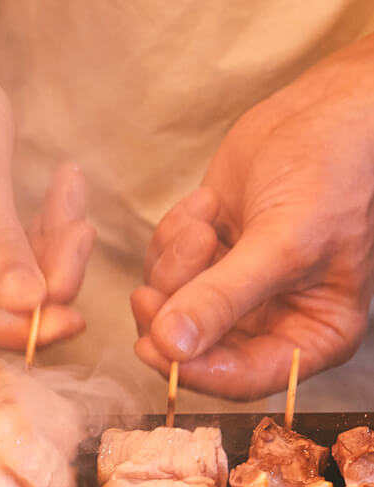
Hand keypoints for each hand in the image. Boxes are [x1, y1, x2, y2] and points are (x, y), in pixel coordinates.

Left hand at [132, 35, 373, 399]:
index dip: (194, 370)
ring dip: (175, 265)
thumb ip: (225, 298)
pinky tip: (207, 204)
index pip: (243, 378)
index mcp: (311, 334)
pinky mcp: (209, 251)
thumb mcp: (283, 242)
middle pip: (196, 345)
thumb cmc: (335, 174)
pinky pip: (165, 265)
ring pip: (172, 303)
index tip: (153, 348)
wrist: (327, 108)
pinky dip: (174, 237)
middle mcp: (271, 317)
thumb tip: (172, 347)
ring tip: (206, 223)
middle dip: (174, 311)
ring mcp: (235, 284)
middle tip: (150, 290)